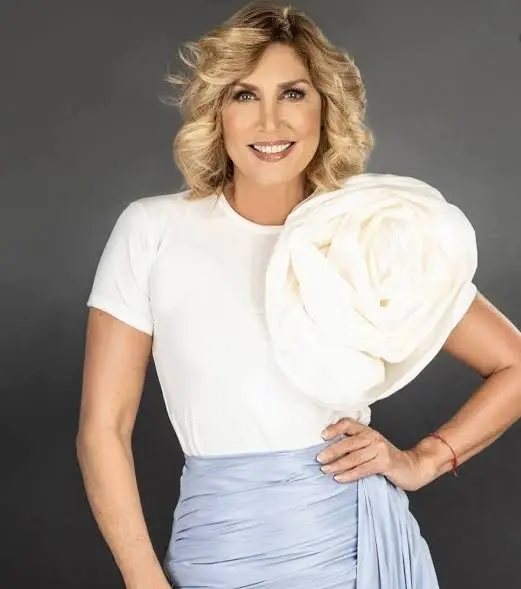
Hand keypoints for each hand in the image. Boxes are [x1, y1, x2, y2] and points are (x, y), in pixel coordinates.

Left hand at [316, 418, 431, 490]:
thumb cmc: (385, 458)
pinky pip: (363, 469)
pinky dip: (349, 475)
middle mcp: (373, 437)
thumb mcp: (370, 447)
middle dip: (331, 451)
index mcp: (367, 431)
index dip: (334, 428)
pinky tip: (339, 478)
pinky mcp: (385, 462)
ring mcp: (380, 449)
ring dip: (337, 465)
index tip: (322, 436)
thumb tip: (328, 450)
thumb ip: (354, 445)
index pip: (348, 424)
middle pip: (348, 442)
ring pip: (354, 457)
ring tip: (325, 470)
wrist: (411, 467)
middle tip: (319, 459)